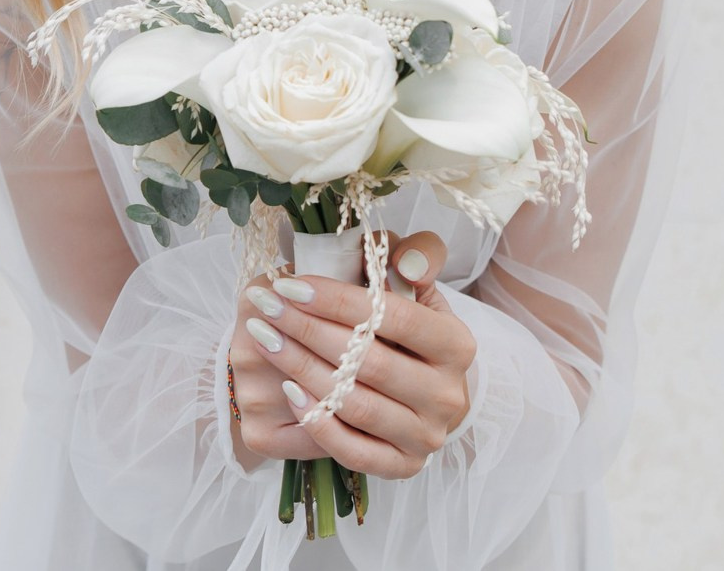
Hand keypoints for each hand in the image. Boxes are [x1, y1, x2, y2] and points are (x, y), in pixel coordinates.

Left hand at [230, 233, 472, 479]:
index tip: (291, 285)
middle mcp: (448, 395)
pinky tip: (287, 388)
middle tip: (267, 307)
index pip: (393, 317)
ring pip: (356, 404)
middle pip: (368, 361)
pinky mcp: (402, 467)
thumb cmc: (409, 333)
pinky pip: (353, 450)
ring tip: (266, 339)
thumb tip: (407, 262)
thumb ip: (417, 257)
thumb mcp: (418, 289)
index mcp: (457, 345)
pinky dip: (317, 420)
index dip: (337, 300)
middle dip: (308, 330)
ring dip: (302, 368)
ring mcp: (426, 436)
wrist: (426, 395)